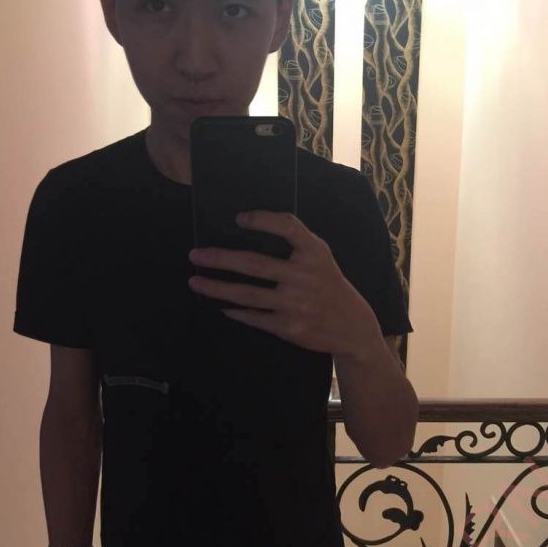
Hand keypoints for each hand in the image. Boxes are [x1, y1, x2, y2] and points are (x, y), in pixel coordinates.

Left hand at [188, 210, 379, 357]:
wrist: (352, 327)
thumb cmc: (329, 285)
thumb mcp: (321, 256)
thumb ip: (296, 241)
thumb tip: (247, 228)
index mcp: (314, 253)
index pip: (288, 227)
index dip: (263, 220)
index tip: (239, 218)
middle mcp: (305, 277)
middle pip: (254, 264)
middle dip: (220, 259)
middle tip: (195, 255)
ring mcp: (296, 304)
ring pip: (247, 294)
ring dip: (217, 288)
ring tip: (195, 282)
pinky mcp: (289, 328)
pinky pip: (255, 317)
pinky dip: (235, 312)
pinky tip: (222, 306)